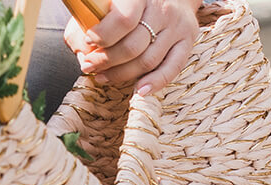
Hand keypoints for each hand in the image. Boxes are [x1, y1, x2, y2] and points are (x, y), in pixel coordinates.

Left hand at [63, 0, 202, 95]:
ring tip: (103, 77)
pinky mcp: (188, 39)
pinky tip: (139, 90)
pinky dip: (155, 82)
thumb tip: (83, 52)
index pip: (123, 20)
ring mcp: (176, 25)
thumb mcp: (107, 2)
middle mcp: (161, 9)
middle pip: (133, 46)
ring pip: (148, 60)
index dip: (103, 36)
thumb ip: (90, 21)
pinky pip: (172, 67)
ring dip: (122, 75)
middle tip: (90, 66)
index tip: (89, 42)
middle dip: (106, 61)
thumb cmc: (129, 2)